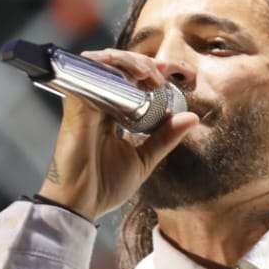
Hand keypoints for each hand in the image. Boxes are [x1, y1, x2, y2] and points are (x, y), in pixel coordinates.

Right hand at [36, 48, 199, 220]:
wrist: (81, 205)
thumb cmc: (105, 187)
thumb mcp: (145, 159)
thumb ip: (165, 137)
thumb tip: (192, 117)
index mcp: (109, 115)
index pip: (127, 83)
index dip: (146, 72)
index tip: (168, 75)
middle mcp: (95, 105)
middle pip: (116, 68)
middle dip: (141, 63)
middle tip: (161, 75)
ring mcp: (84, 103)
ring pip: (103, 65)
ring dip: (129, 62)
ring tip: (150, 75)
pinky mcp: (76, 106)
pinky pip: (90, 75)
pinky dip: (112, 69)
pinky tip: (133, 78)